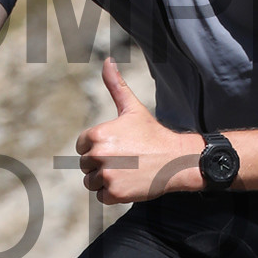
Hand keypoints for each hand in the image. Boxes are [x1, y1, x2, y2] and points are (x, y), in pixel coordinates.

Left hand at [74, 59, 200, 203]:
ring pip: (92, 182)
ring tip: (127, 171)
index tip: (118, 147)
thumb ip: (115, 86)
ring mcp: (106, 175)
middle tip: (125, 160)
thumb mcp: (132, 108)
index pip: (82, 147)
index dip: (98, 148)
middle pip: (86, 166)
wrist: (176, 160)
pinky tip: (130, 183)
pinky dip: (114, 194)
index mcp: (97, 134)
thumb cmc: (152, 134)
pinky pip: (101, 197)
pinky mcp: (114, 193)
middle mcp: (99, 155)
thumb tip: (107, 61)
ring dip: (106, 180)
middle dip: (102, 165)